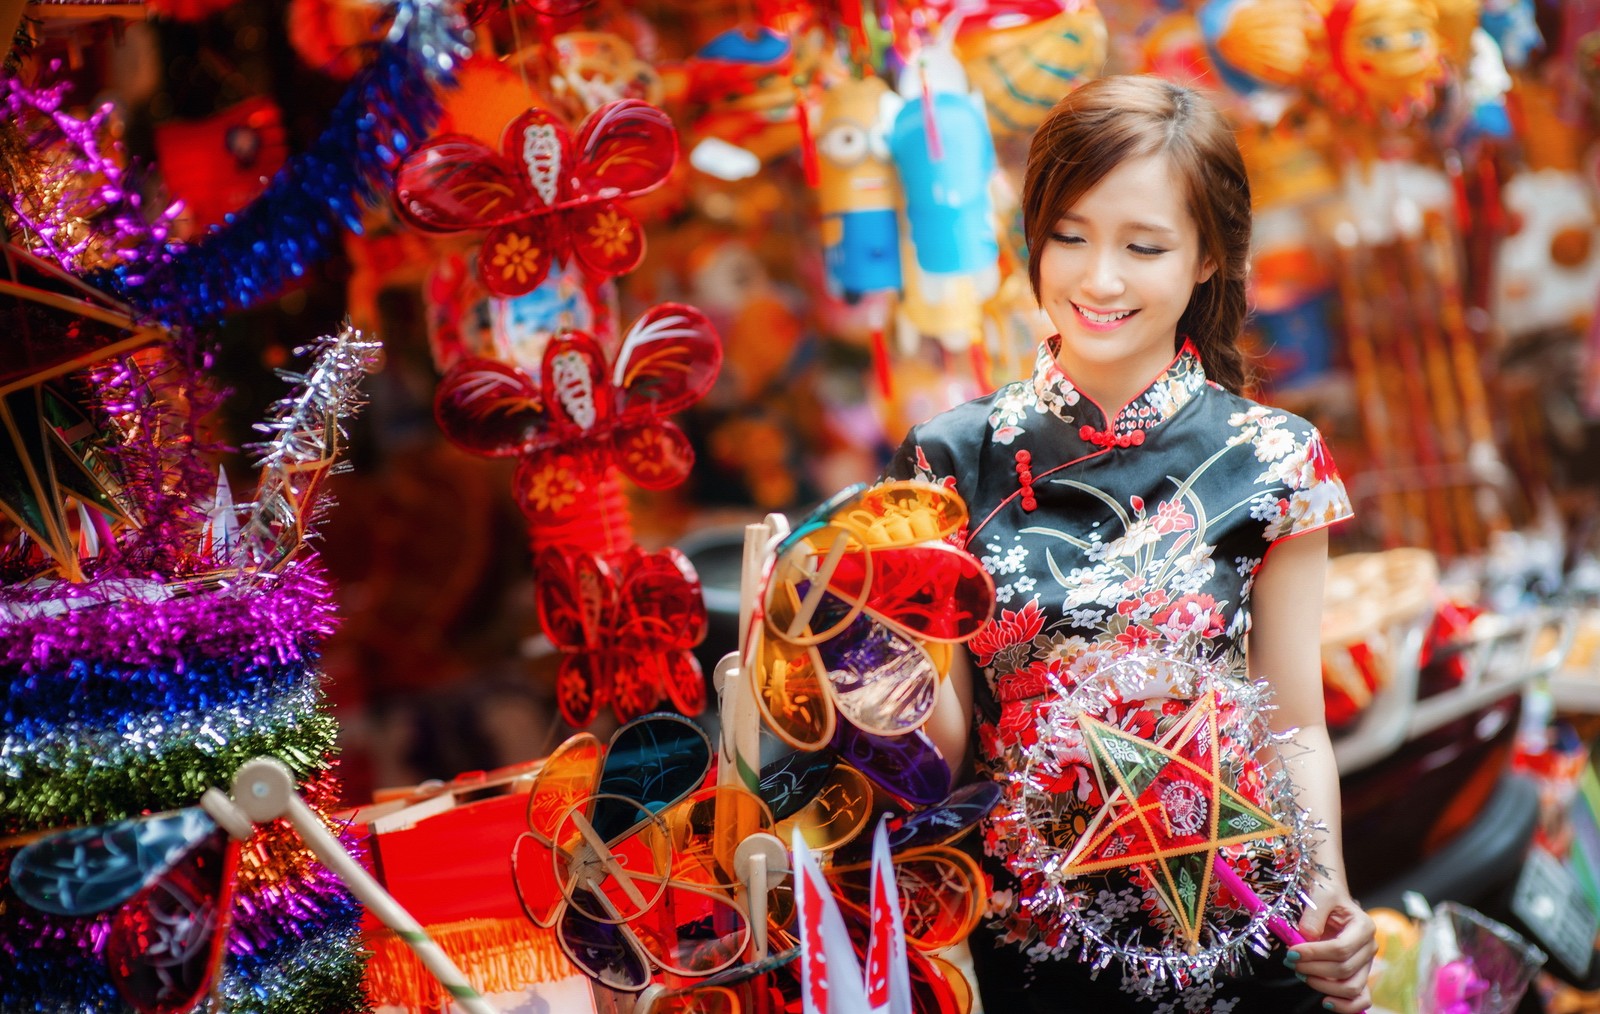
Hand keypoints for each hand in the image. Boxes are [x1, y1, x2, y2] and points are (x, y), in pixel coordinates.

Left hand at [1288, 883, 1376, 1012]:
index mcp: (1364, 926)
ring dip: (1322, 986)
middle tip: (1290, 961)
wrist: (1331, 899)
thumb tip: (1307, 935)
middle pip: (1344, 970)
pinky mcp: (1360, 975)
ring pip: (1351, 987)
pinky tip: (1326, 1002)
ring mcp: (1367, 964)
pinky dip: (1346, 1006)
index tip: (1291, 951)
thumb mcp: (1319, 894)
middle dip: (1313, 969)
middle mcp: (1370, 947)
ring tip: (1301, 973)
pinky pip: (1361, 999)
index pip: (1341, 949)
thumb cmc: (1325, 895)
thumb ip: (1314, 913)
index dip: (1314, 954)